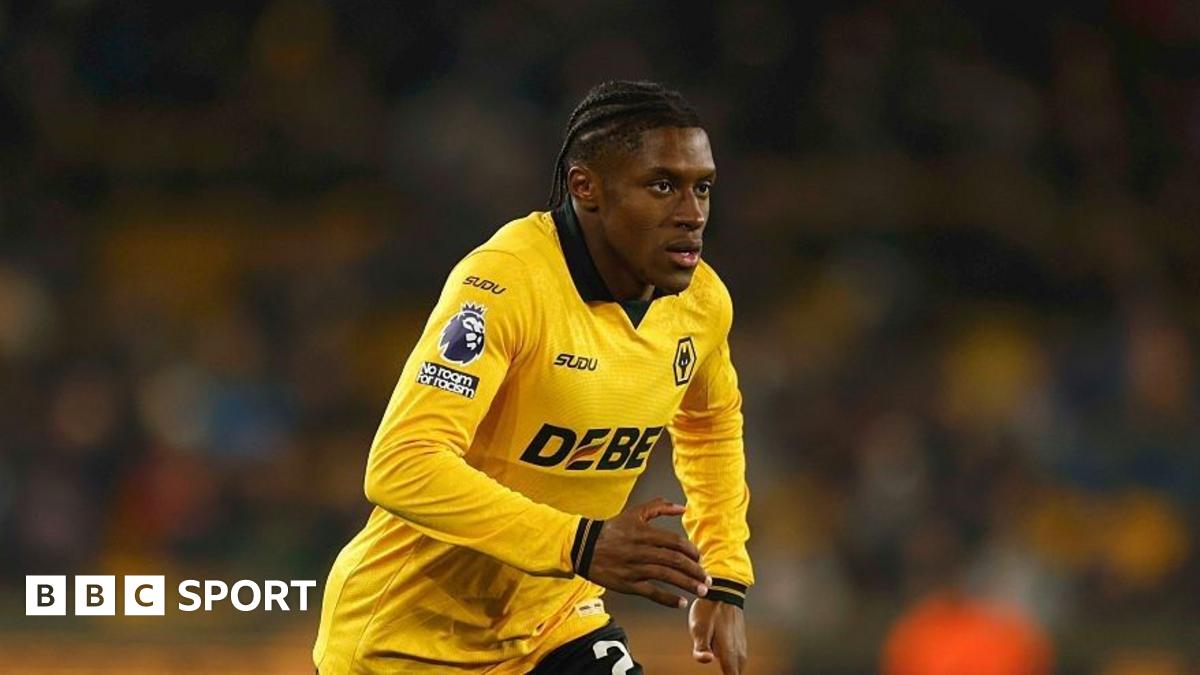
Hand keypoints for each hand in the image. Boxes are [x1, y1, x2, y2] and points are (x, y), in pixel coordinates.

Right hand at [583, 497, 710, 608]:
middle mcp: (641, 551)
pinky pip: (651, 592)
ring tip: (701, 591)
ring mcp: (634, 568)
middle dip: (695, 570)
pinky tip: (680, 603)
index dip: (691, 551)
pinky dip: (667, 599)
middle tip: (707, 579)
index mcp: (644, 533)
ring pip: (666, 577)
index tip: (699, 558)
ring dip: (687, 584)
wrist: (584, 547)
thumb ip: (658, 507)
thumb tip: (682, 508)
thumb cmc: (613, 529)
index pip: (675, 542)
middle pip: (674, 561)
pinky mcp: (628, 584)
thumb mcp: (634, 513)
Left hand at [690, 599, 746, 673]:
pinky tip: (727, 662)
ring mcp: (741, 643)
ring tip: (725, 671)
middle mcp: (738, 649)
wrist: (724, 589)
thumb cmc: (709, 608)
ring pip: (739, 665)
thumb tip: (707, 660)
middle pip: (736, 672)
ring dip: (733, 670)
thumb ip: (701, 647)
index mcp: (728, 649)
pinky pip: (739, 657)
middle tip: (723, 674)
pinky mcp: (740, 637)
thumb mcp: (699, 627)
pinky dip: (734, 663)